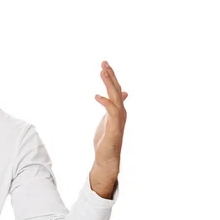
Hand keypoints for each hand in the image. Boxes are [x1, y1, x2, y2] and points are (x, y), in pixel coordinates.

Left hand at [93, 61, 127, 175]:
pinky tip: (96, 96)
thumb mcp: (109, 117)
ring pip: (115, 97)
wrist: (107, 156)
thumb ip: (113, 105)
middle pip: (116, 89)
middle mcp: (121, 112)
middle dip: (110, 75)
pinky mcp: (114, 127)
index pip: (116, 89)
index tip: (104, 65)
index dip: (111, 77)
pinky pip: (111, 111)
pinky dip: (105, 102)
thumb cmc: (107, 138)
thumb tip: (123, 93)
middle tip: (103, 62)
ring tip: (102, 72)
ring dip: (109, 84)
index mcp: (118, 109)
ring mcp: (118, 119)